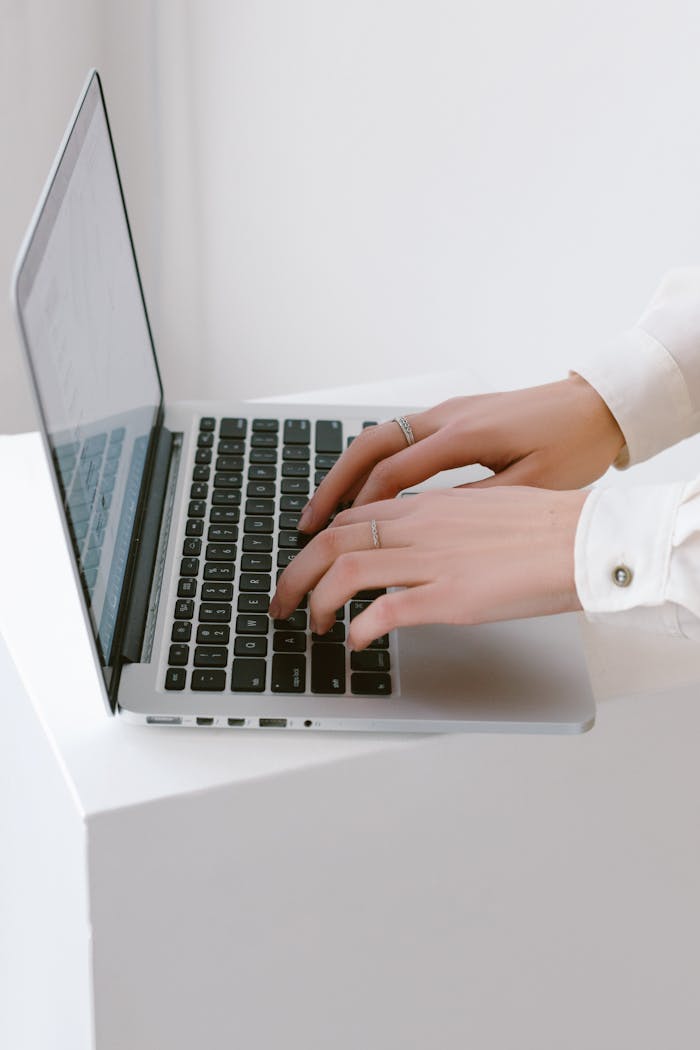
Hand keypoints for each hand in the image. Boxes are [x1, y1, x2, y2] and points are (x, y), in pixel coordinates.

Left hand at [269, 487, 587, 648]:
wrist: (582, 540)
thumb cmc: (544, 529)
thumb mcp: (480, 515)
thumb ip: (440, 527)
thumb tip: (416, 548)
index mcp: (428, 507)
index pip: (352, 518)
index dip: (318, 544)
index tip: (306, 566)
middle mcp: (420, 528)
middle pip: (332, 542)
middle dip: (295, 573)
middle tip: (281, 602)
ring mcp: (431, 561)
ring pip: (346, 571)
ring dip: (317, 601)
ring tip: (313, 626)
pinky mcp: (449, 597)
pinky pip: (384, 611)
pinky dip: (360, 628)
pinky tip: (357, 641)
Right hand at [297, 375, 622, 532]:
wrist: (598, 405)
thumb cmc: (573, 445)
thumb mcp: (531, 486)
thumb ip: (477, 505)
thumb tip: (427, 527)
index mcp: (464, 435)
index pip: (392, 471)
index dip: (359, 507)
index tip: (333, 538)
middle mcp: (446, 417)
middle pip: (368, 446)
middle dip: (332, 485)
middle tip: (307, 523)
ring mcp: (448, 412)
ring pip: (378, 439)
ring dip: (347, 473)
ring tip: (324, 511)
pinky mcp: (455, 416)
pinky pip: (399, 438)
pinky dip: (372, 465)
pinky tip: (367, 492)